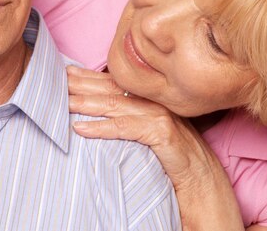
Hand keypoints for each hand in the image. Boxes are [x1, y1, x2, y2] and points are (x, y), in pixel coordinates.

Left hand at [67, 65, 244, 230]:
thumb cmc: (180, 170)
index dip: (90, 76)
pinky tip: (80, 129)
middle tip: (55, 80)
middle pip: (114, 89)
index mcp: (156, 104)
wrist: (211, 194)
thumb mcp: (153, 142)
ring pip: (118, 104)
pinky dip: (102, 128)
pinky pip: (128, 129)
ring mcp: (165, 119)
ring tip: (61, 102)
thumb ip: (133, 125)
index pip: (118, 83)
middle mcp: (161, 105)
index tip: (65, 72)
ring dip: (86, 102)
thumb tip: (100, 117)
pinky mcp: (167, 137)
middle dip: (82, 84)